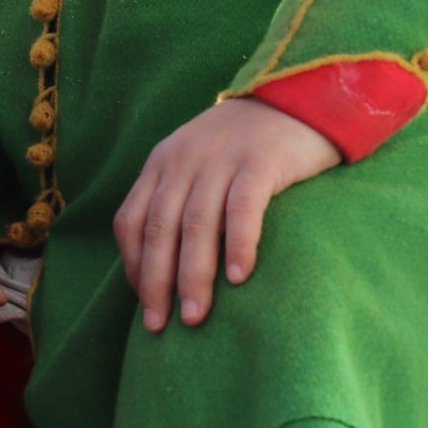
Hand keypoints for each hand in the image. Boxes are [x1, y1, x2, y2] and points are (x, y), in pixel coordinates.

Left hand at [114, 97, 338, 333]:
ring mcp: (221, 159)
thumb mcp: (197, 165)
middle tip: (161, 327)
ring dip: (193, 275)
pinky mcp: (261, 161)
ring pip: (197, 224)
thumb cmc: (244, 148)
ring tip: (196, 316)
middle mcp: (183, 160)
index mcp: (161, 164)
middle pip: (160, 228)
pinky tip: (238, 278)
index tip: (144, 305)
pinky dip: (237, 244)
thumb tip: (164, 269)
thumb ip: (178, 202)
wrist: (296, 100)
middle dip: (157, 282)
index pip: (131, 220)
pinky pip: (243, 208)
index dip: (133, 266)